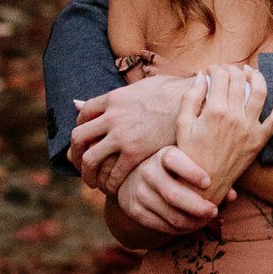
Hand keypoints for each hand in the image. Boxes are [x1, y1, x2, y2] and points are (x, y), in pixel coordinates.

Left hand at [70, 74, 189, 189]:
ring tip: (91, 182)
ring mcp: (123, 135)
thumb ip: (121, 93)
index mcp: (113, 98)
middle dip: (75, 153)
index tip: (87, 138)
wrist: (197, 101)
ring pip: (90, 159)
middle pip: (79, 137)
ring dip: (87, 173)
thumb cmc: (175, 92)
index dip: (81, 127)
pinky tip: (115, 188)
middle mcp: (112, 116)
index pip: (83, 113)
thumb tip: (102, 96)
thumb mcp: (144, 84)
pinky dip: (110, 184)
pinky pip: (114, 173)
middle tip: (80, 163)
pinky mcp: (136, 153)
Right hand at [113, 146, 222, 236]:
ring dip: (193, 223)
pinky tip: (191, 226)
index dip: (191, 171)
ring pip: (171, 215)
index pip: (173, 160)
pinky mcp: (136, 210)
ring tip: (205, 221)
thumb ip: (211, 175)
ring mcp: (139, 192)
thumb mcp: (187, 165)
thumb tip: (232, 195)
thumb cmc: (173, 170)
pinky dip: (180, 230)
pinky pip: (163, 226)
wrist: (134, 179)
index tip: (208, 182)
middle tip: (213, 211)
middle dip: (198, 208)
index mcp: (162, 154)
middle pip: (174, 195)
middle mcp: (148, 172)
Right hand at [176, 63, 272, 194]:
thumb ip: (191, 98)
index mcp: (214, 111)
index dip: (215, 69)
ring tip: (248, 71)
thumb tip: (200, 76)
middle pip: (239, 80)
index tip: (210, 71)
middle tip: (226, 71)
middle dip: (231, 69)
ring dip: (256, 75)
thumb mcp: (183, 125)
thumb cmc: (190, 154)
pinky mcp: (260, 139)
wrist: (204, 184)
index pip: (220, 77)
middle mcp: (235, 117)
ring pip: (260, 91)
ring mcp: (250, 128)